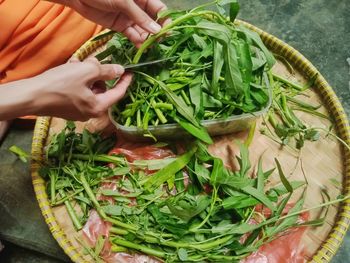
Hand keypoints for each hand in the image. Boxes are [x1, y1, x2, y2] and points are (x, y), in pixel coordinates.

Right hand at [0, 58, 131, 120]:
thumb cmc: (60, 84)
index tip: (130, 72)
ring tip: (77, 63)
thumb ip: (106, 70)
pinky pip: (78, 91)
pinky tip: (70, 68)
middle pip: (103, 90)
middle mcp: (90, 112)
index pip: (118, 93)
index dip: (125, 81)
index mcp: (98, 107)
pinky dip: (77, 79)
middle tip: (92, 61)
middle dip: (99, 74)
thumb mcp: (86, 72)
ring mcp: (77, 111)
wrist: (30, 96)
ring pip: (89, 88)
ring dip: (86, 74)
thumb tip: (120, 70)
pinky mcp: (67, 108)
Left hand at [53, 0, 166, 46]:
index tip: (167, 30)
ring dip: (147, 38)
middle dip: (156, 31)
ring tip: (149, 46)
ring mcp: (129, 17)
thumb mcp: (124, 2)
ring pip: (143, 30)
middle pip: (152, 21)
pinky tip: (140, 47)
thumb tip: (156, 30)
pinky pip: (132, 35)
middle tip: (159, 41)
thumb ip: (140, 17)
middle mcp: (137, 8)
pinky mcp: (120, 26)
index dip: (164, 19)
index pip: (158, 9)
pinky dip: (136, 41)